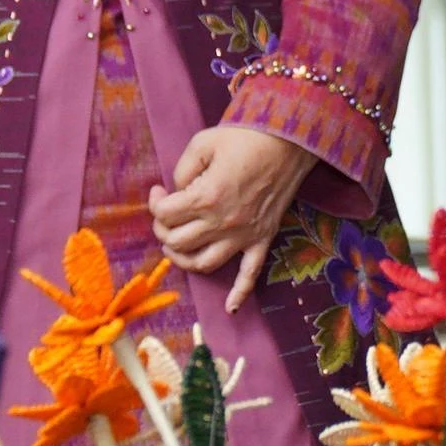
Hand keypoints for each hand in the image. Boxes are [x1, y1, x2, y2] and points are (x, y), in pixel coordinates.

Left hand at [149, 125, 316, 313]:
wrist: (290, 140)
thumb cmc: (246, 137)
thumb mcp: (203, 142)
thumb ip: (182, 170)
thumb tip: (177, 191)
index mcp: (206, 197)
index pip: (164, 214)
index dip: (155, 203)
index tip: (160, 191)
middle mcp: (222, 222)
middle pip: (178, 242)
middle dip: (163, 229)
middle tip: (166, 215)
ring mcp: (244, 235)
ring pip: (204, 263)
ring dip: (184, 259)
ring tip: (177, 245)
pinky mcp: (262, 238)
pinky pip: (250, 274)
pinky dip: (239, 293)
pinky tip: (230, 308)